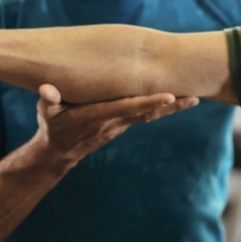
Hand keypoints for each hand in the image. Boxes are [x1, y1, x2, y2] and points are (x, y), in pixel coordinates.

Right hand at [34, 84, 199, 161]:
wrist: (60, 151)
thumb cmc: (52, 124)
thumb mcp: (46, 112)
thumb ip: (48, 99)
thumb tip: (47, 90)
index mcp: (97, 116)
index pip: (127, 107)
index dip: (148, 102)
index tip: (168, 96)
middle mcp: (113, 122)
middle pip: (147, 113)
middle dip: (170, 106)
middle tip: (194, 97)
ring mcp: (120, 125)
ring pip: (150, 115)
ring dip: (172, 108)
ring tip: (194, 98)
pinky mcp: (122, 125)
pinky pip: (146, 115)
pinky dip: (162, 108)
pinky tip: (178, 100)